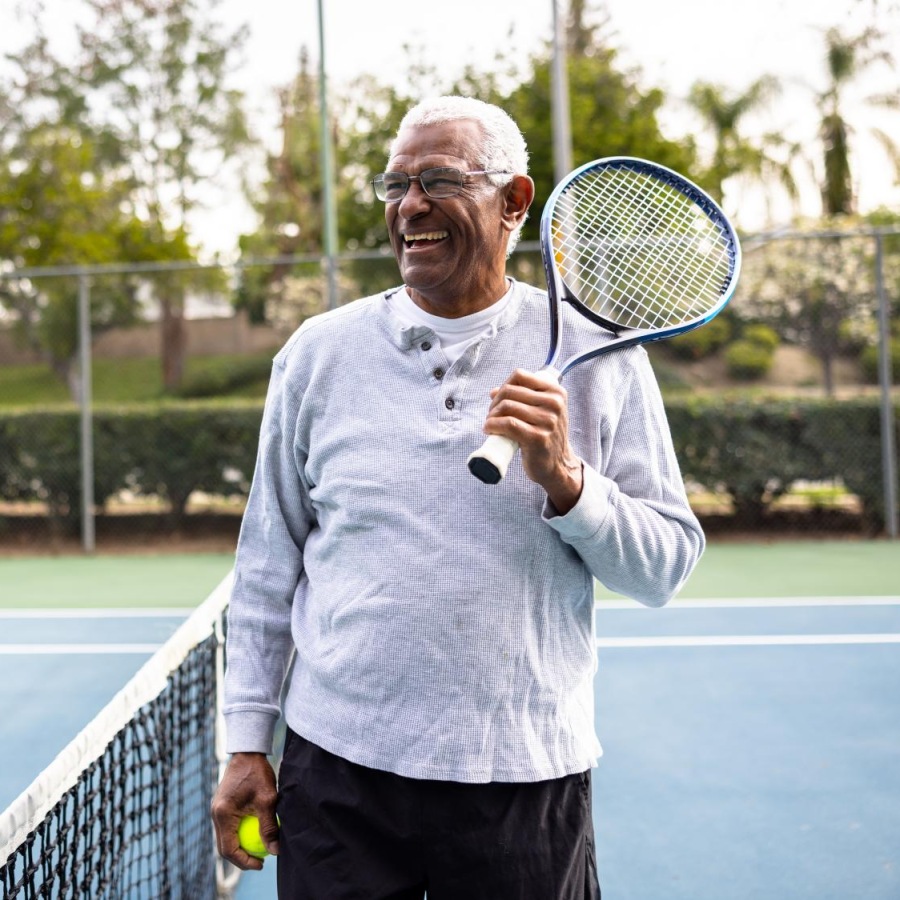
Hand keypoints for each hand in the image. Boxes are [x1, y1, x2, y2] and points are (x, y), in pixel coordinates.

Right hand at [211, 752, 278, 869]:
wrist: (247, 751)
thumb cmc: (258, 772)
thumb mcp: (267, 799)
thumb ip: (269, 826)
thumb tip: (275, 850)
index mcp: (222, 814)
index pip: (229, 849)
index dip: (244, 861)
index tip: (261, 864)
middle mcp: (215, 814)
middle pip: (224, 847)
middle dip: (241, 858)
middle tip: (261, 861)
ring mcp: (216, 810)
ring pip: (225, 838)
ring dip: (240, 847)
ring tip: (259, 850)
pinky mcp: (221, 806)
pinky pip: (228, 827)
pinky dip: (239, 834)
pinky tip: (255, 833)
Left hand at [483, 368, 582, 512]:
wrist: (558, 465)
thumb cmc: (545, 436)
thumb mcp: (542, 412)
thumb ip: (522, 399)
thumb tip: (493, 391)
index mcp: (556, 392)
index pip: (520, 376)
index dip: (503, 385)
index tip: (499, 399)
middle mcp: (555, 404)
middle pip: (510, 391)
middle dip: (495, 403)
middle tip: (491, 416)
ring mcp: (548, 421)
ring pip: (507, 407)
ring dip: (491, 416)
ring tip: (490, 424)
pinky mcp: (538, 438)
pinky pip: (508, 424)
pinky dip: (493, 425)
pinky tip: (489, 430)